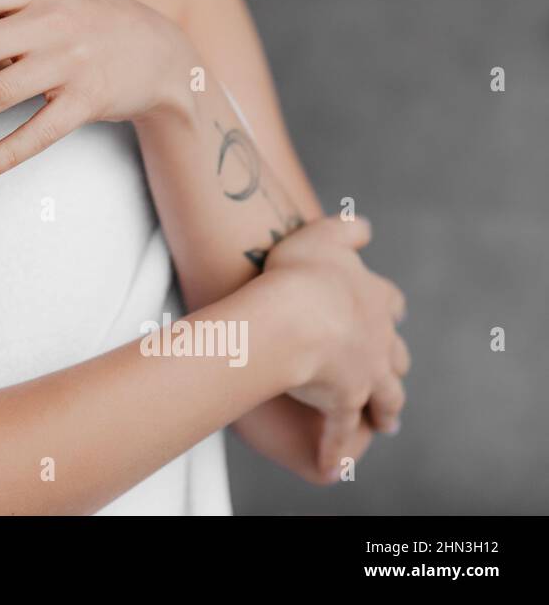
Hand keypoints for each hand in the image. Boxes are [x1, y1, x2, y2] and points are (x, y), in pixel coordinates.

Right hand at [265, 216, 409, 480]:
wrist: (296, 316)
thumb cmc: (302, 273)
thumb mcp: (323, 236)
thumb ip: (346, 231)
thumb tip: (363, 225)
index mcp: (374, 298)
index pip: (389, 302)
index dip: (388, 307)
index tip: (391, 311)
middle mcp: (378, 338)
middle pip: (395, 355)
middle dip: (394, 364)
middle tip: (391, 375)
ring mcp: (365, 373)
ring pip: (384, 396)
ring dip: (384, 410)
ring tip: (385, 424)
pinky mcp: (343, 401)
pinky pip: (340, 431)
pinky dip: (336, 449)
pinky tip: (334, 465)